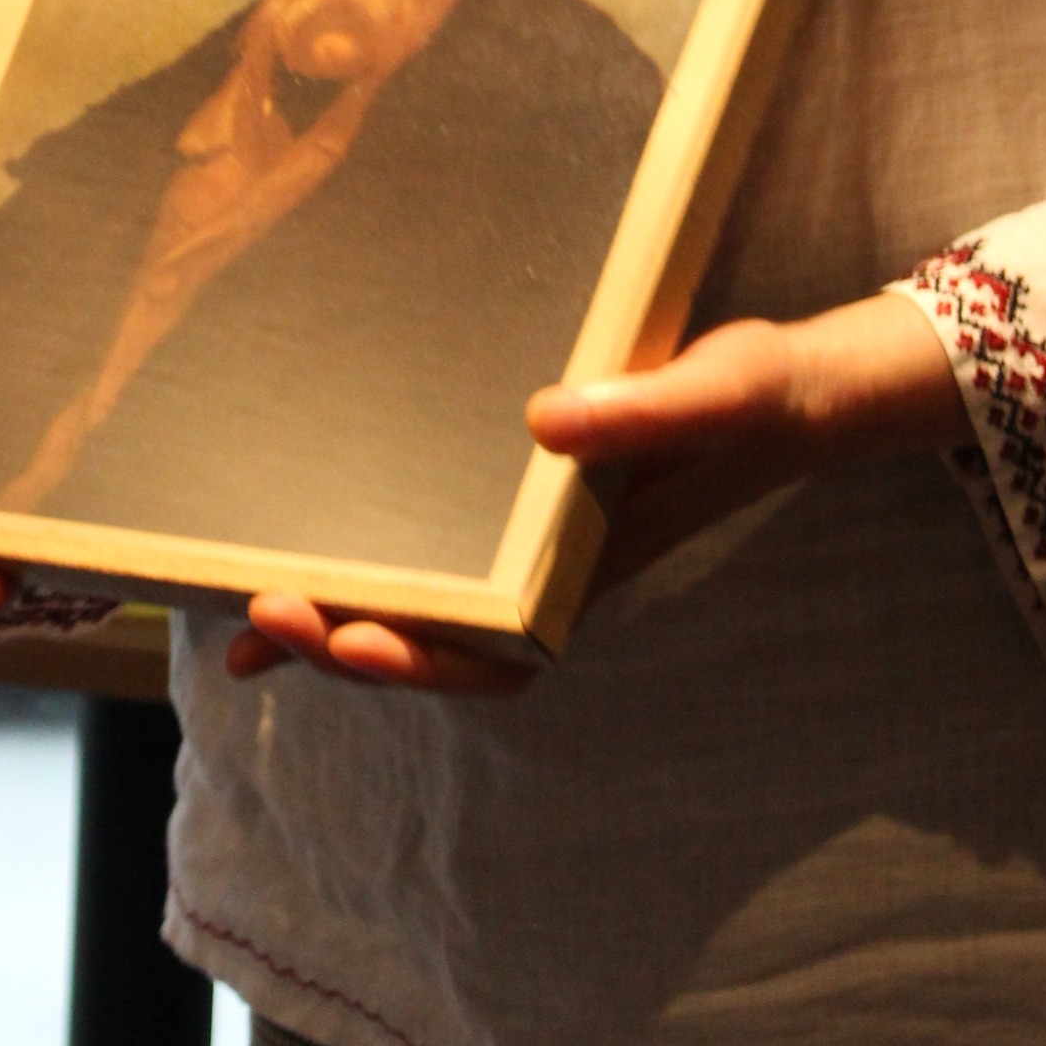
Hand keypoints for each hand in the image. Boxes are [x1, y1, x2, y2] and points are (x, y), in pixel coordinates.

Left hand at [222, 295, 965, 693]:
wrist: (802, 390)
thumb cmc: (765, 395)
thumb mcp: (719, 387)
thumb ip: (645, 409)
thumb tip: (544, 419)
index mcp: (591, 572)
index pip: (493, 652)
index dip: (414, 658)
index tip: (343, 641)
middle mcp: (551, 577)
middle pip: (436, 646)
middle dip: (342, 643)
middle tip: (254, 615)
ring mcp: (533, 548)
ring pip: (426, 610)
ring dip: (339, 619)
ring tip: (242, 618)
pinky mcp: (523, 504)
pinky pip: (437, 552)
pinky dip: (369, 562)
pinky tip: (306, 544)